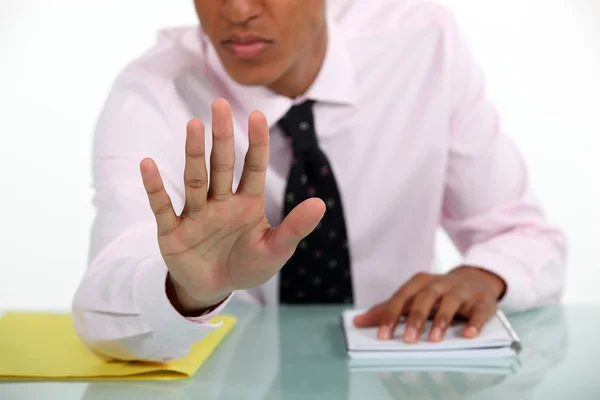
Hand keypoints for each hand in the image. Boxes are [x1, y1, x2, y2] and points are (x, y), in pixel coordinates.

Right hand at [140, 99, 325, 311]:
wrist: (214, 290)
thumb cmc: (247, 266)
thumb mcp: (275, 250)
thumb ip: (294, 228)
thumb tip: (320, 203)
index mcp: (247, 203)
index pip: (253, 168)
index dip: (256, 143)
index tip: (257, 115)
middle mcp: (221, 202)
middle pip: (222, 165)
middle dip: (222, 137)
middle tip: (220, 103)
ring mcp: (196, 214)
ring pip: (195, 180)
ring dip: (193, 154)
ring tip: (194, 125)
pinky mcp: (173, 231)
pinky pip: (163, 207)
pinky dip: (155, 188)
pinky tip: (148, 164)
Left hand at [353, 266, 505, 342]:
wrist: (477, 278)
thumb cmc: (438, 292)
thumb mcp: (414, 297)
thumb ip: (388, 309)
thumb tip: (358, 321)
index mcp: (421, 282)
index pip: (403, 296)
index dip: (392, 314)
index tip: (382, 335)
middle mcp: (441, 283)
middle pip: (426, 296)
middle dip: (417, 318)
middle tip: (408, 341)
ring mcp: (463, 290)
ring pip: (451, 301)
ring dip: (442, 320)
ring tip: (434, 340)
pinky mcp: (483, 301)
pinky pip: (479, 310)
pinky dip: (475, 322)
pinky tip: (469, 335)